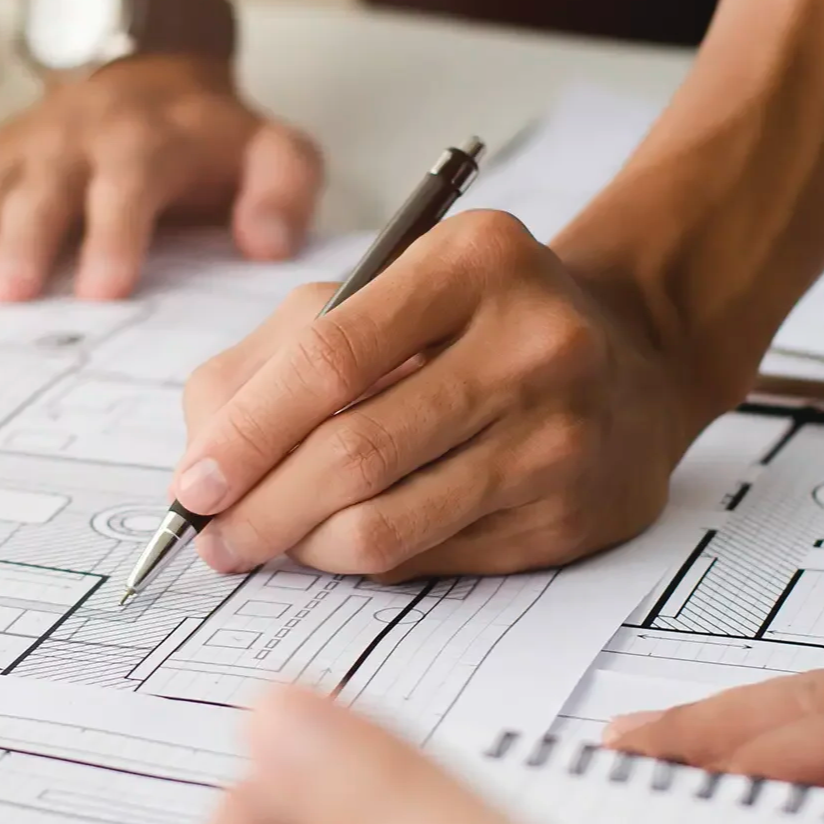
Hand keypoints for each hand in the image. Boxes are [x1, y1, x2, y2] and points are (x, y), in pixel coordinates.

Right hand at [0, 56, 320, 300]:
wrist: (149, 65)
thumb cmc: (208, 133)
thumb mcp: (274, 148)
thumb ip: (284, 190)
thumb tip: (267, 243)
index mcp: (148, 143)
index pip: (129, 186)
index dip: (116, 235)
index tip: (105, 290)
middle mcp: (79, 141)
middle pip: (45, 190)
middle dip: (25, 240)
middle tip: (9, 294)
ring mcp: (26, 147)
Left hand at [173, 211, 713, 578]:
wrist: (629, 354)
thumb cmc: (472, 321)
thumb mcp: (376, 292)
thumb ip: (271, 357)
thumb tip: (201, 462)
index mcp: (471, 261)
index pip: (330, 360)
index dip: (247, 434)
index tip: (194, 484)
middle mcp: (532, 344)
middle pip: (354, 453)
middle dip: (262, 509)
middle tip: (216, 537)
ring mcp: (561, 436)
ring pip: (388, 526)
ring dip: (306, 547)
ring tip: (274, 540)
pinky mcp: (574, 516)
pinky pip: (433, 559)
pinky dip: (369, 562)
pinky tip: (350, 540)